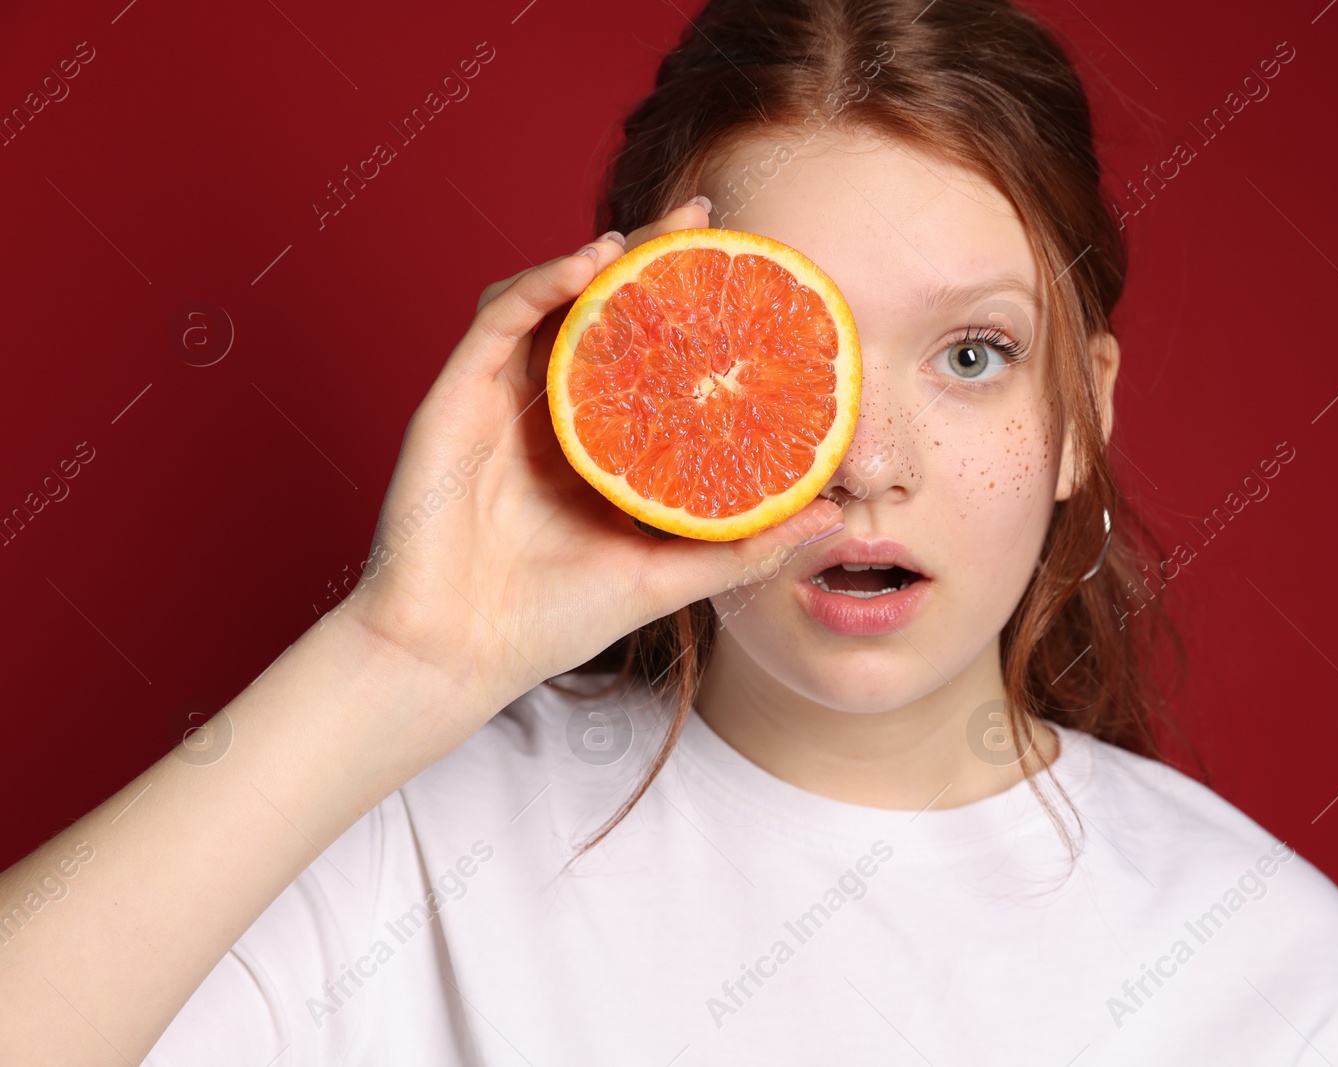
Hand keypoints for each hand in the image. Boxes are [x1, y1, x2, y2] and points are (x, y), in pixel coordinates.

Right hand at [330, 199, 841, 746]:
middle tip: (706, 218)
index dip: (688, 311)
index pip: (645, 357)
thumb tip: (834, 515)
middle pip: (600, 313)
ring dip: (597, 259)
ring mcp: (499, 400)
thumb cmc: (549, 623)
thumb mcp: (666, 576)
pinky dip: (542, 282)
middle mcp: (548, 412)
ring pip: (548, 302)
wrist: (454, 656)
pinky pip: (498, 319)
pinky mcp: (454, 397)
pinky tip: (591, 265)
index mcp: (595, 446)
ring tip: (651, 238)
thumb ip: (742, 544)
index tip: (749, 275)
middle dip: (650, 259)